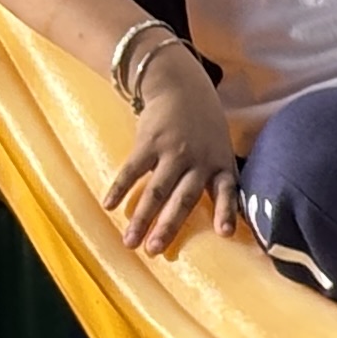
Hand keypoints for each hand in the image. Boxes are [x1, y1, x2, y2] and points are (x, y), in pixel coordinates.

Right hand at [104, 50, 237, 254]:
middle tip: (155, 250)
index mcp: (220, 164)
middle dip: (169, 226)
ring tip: (129, 241)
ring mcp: (172, 151)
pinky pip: (132, 169)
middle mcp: (197, 161)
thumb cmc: (204, 128)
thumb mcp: (221, 149)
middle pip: (183, 198)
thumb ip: (218, 180)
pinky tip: (109, 205)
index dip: (226, 211)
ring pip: (155, 190)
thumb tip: (225, 220)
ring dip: (141, 217)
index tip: (225, 233)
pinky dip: (119, 187)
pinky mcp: (149, 142)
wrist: (181, 87)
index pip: (227, 191)